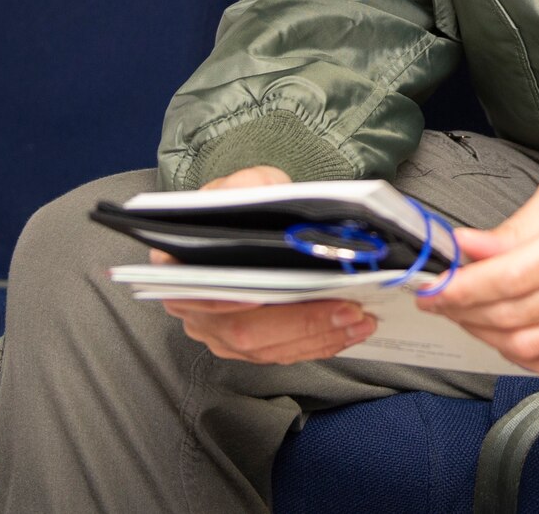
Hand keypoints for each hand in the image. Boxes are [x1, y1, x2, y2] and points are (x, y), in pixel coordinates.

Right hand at [153, 165, 377, 363]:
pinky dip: (319, 344)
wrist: (243, 224)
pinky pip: (282, 354)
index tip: (260, 298)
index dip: (226, 301)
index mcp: (177, 265)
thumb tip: (265, 195)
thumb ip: (249, 186)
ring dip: (318, 337)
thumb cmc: (240, 207)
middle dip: (299, 322)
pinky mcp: (246, 346)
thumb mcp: (242, 184)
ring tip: (361, 319)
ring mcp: (218, 332)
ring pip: (267, 349)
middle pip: (241, 330)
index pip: (199, 290)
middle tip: (346, 308)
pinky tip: (349, 330)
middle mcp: (192, 307)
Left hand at [422, 167, 538, 375]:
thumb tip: (467, 247)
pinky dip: (520, 354)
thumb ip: (515, 227)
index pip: (512, 275)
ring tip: (468, 315)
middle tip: (441, 300)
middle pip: (517, 316)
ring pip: (532, 347)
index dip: (463, 287)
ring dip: (487, 336)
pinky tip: (504, 334)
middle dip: (466, 312)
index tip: (434, 286)